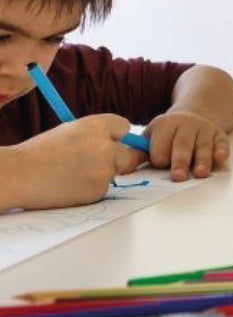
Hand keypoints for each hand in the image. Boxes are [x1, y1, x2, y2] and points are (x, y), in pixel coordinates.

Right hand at [2, 115, 133, 209]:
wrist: (18, 175)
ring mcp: (104, 170)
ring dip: (100, 175)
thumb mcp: (69, 131)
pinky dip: (89, 189)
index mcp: (97, 126)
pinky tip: (68, 186)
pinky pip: (102, 189)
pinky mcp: (98, 190)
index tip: (111, 141)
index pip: (124, 127)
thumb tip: (117, 143)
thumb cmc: (39, 152)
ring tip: (70, 174)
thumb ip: (95, 135)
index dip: (116, 136)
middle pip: (130, 154)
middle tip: (99, 164)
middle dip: (119, 159)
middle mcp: (105, 146)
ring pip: (113, 173)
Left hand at [144, 109, 231, 180]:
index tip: (158, 163)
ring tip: (200, 173)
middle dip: (180, 161)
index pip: (160, 141)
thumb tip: (122, 167)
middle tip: (178, 176)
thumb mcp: (152, 136)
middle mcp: (186, 124)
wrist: (193, 115)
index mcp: (165, 124)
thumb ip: (139, 152)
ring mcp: (204, 129)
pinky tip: (219, 158)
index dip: (159, 154)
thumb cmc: (168, 134)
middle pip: (183, 144)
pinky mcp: (219, 134)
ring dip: (202, 159)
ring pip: (203, 145)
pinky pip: (222, 142)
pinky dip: (222, 150)